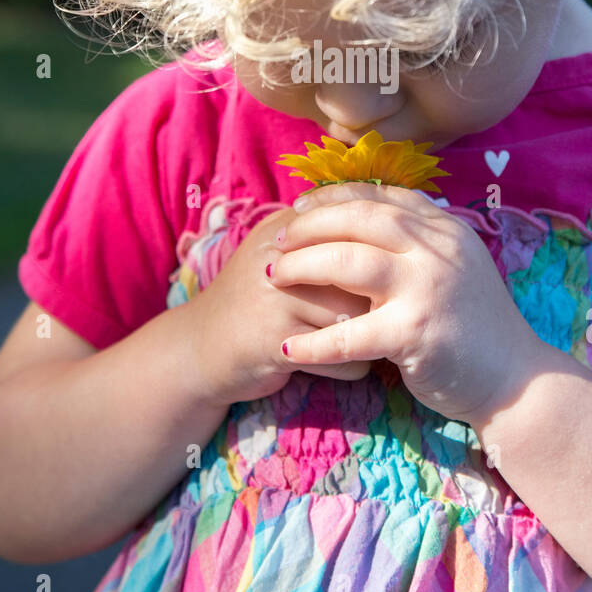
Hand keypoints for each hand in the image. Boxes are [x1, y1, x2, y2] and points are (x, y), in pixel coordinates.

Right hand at [187, 206, 374, 408]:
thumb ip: (324, 237)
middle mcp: (280, 257)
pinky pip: (342, 356)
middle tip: (387, 315)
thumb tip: (392, 225)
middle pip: (360, 273)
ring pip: (357, 316)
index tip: (387, 282)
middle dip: (378, 299)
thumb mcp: (281, 256)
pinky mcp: (275, 343)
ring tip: (368, 342)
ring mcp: (276, 299)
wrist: (199, 348)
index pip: (354, 230)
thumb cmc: (256, 301)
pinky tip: (342, 365)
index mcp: (285, 228)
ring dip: (370, 336)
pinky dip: (352, 367)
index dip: (377, 259)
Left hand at [270, 182, 540, 426]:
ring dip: (303, 267)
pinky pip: (351, 334)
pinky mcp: (417, 332)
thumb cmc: (478, 328)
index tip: (300, 206)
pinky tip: (287, 348)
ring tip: (274, 277)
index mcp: (446, 230)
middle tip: (278, 239)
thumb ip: (420, 243)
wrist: (518, 381)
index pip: (381, 196)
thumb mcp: (456, 268)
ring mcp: (428, 288)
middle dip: (310, 225)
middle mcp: (438, 249)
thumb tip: (367, 219)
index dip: (334, 197)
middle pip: (359, 218)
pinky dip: (314, 343)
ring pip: (348, 261)